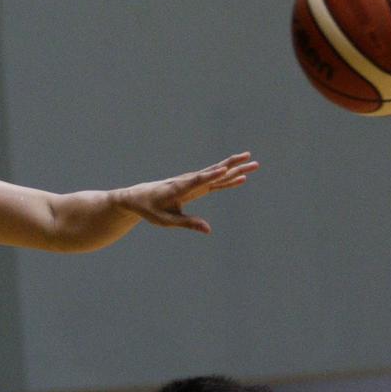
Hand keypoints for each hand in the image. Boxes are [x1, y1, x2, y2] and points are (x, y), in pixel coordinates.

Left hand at [115, 152, 257, 233]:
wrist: (138, 196)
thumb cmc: (150, 209)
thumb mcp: (166, 220)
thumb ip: (187, 223)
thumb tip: (209, 229)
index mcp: (179, 189)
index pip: (198, 181)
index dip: (211, 176)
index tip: (225, 170)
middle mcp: (188, 181)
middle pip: (213, 173)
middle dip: (233, 167)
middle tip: (252, 161)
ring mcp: (192, 181)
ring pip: (216, 173)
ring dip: (234, 168)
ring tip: (252, 162)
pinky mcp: (194, 184)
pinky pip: (213, 180)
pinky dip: (226, 176)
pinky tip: (239, 174)